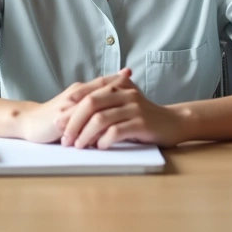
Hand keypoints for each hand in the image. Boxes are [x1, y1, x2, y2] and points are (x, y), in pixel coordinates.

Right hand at [15, 70, 133, 142]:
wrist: (29, 123)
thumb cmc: (52, 117)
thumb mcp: (71, 108)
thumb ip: (87, 105)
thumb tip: (106, 105)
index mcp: (78, 92)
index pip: (99, 82)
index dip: (114, 77)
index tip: (130, 72)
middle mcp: (74, 95)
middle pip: (98, 87)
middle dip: (114, 83)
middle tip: (131, 79)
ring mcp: (68, 106)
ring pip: (91, 101)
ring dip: (106, 99)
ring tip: (123, 98)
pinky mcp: (62, 118)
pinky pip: (80, 117)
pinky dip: (94, 118)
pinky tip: (106, 119)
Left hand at [57, 71, 190, 148]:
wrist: (173, 123)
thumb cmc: (143, 117)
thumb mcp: (123, 103)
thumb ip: (102, 103)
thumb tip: (71, 112)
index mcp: (117, 85)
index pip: (87, 93)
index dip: (70, 108)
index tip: (57, 122)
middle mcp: (124, 92)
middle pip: (90, 104)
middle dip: (74, 122)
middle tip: (65, 138)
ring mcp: (134, 107)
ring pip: (101, 119)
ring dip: (85, 134)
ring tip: (79, 146)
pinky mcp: (142, 123)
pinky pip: (116, 131)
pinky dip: (104, 140)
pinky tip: (99, 147)